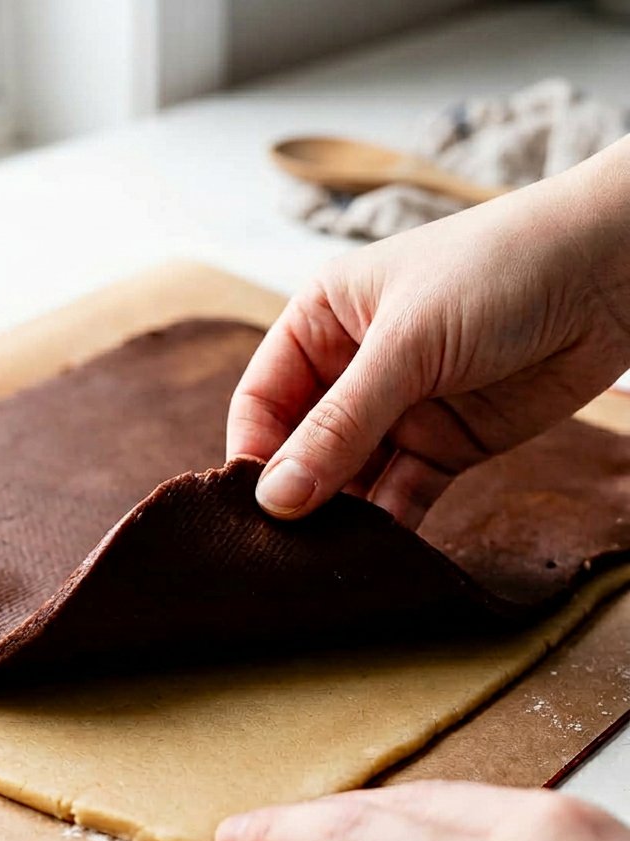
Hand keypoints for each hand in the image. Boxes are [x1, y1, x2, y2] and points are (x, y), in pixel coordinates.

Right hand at [227, 136, 629, 527]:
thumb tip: (276, 498)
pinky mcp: (443, 446)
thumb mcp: (406, 345)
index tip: (255, 508)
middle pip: (302, 447)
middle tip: (284, 550)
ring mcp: (398, 411)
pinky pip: (400, 495)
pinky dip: (388, 524)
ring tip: (326, 560)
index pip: (262, 400)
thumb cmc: (499, 272)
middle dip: (296, 495)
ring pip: (349, 479)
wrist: (610, 274)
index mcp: (321, 323)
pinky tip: (377, 553)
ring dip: (340, 517)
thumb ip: (340, 426)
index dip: (256, 453)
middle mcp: (351, 370)